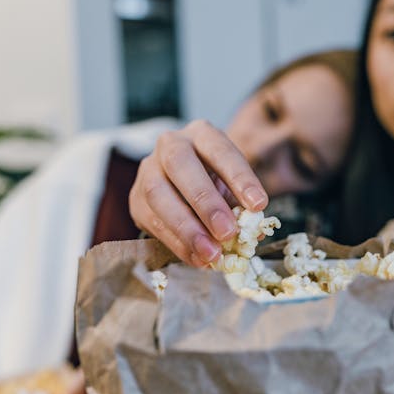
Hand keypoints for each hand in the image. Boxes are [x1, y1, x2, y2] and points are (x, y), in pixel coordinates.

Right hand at [129, 120, 267, 265]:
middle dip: (205, 201)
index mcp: (201, 134)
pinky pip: (151, 220)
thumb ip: (242, 205)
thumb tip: (254, 232)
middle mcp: (170, 145)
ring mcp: (148, 170)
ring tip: (211, 252)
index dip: (239, 177)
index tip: (258, 205)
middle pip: (179, 164)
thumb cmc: (214, 182)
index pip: (220, 150)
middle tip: (227, 232)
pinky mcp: (135, 198)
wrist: (181, 184)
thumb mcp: (232, 185)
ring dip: (186, 228)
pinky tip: (196, 258)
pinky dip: (176, 243)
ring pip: (157, 193)